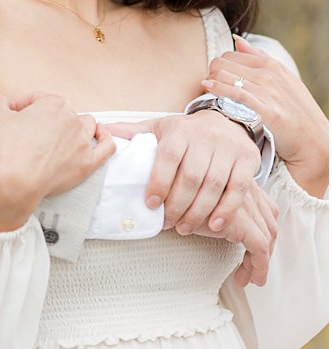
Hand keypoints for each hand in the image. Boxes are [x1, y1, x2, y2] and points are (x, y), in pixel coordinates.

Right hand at [0, 93, 114, 230]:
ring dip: (76, 127)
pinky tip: (100, 136)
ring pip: (88, 125)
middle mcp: (73, 119)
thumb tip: (3, 101)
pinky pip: (107, 146)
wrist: (17, 180)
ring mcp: (83, 141)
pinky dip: (106, 139)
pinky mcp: (89, 162)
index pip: (39, 99)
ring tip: (62, 135)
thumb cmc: (9, 149)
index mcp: (53, 104)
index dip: (23, 106)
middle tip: (32, 130)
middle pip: (63, 112)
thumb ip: (1, 103)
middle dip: (48, 118)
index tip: (14, 115)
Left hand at [102, 111, 276, 285]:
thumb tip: (100, 132)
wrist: (226, 121)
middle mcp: (205, 138)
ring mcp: (228, 149)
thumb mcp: (157, 127)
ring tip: (185, 228)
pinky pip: (239, 189)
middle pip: (191, 176)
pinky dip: (227, 210)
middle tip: (167, 224)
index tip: (149, 204)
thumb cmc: (184, 132)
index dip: (158, 182)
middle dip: (178, 204)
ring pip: (214, 185)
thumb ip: (130, 132)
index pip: (168, 158)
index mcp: (179, 131)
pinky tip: (215, 226)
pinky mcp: (248, 160)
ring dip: (200, 211)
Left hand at [205, 35, 328, 196]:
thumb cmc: (295, 108)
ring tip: (209, 90)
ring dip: (211, 81)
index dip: (219, 65)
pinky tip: (209, 88)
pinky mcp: (265, 110)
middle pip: (222, 63)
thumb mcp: (282, 76)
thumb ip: (258, 57)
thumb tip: (237, 39)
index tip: (217, 77)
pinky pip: (234, 93)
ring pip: (223, 75)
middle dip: (212, 72)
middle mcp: (268, 75)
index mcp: (271, 64)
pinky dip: (218, 89)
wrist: (312, 138)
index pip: (229, 55)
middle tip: (211, 84)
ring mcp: (267, 92)